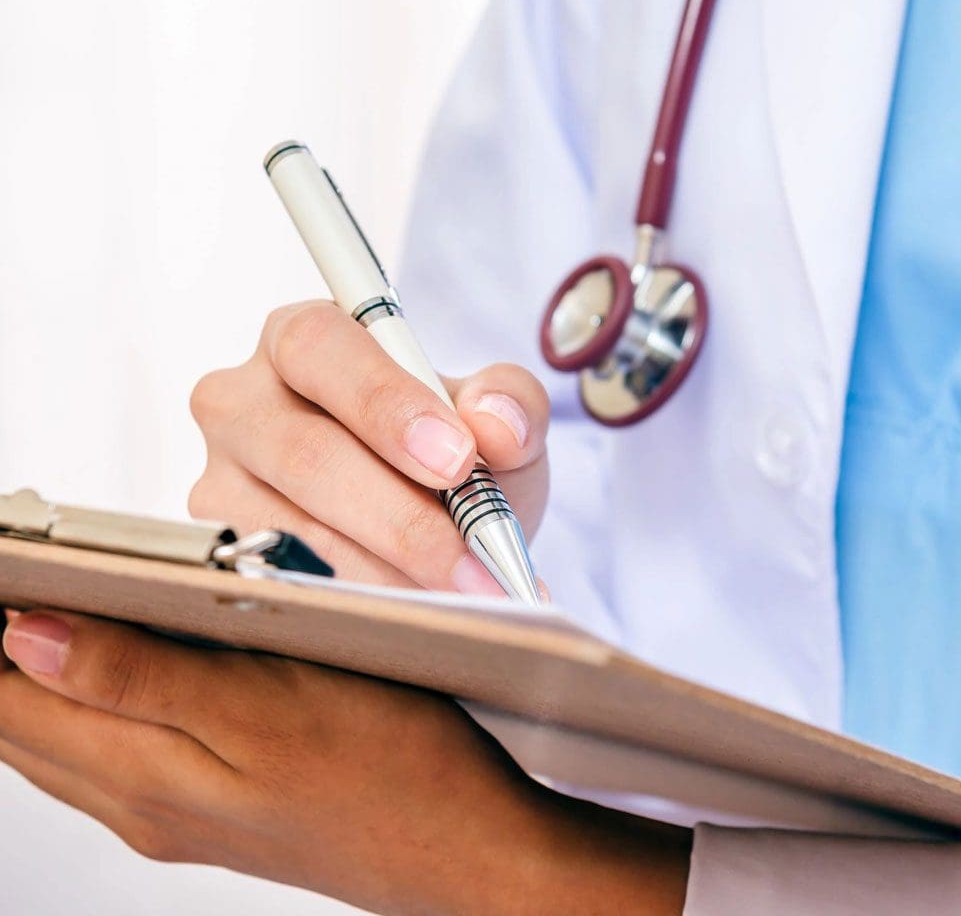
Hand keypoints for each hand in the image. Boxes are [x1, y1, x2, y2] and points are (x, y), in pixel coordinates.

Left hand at [0, 611, 690, 914]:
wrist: (464, 848)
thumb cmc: (392, 769)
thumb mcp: (267, 709)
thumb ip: (140, 679)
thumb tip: (30, 637)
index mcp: (149, 774)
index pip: (10, 699)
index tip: (4, 563)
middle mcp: (145, 804)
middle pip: (21, 726)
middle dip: (1, 652)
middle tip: (17, 575)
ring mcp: (176, 814)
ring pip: (60, 744)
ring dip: (33, 678)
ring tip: (44, 607)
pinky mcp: (211, 810)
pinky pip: (109, 758)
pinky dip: (84, 705)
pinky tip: (110, 670)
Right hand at [188, 301, 550, 594]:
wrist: (420, 517)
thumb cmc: (446, 451)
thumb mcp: (490, 415)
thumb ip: (509, 402)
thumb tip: (494, 424)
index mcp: (300, 340)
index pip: (320, 348)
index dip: (385, 404)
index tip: (457, 459)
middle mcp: (242, 402)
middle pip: (305, 454)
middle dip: (402, 518)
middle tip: (476, 565)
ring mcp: (220, 477)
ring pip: (294, 533)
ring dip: (388, 576)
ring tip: (466, 600)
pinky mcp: (222, 546)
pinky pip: (284, 584)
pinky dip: (358, 605)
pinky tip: (416, 614)